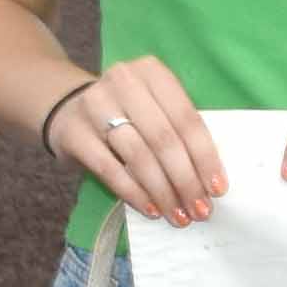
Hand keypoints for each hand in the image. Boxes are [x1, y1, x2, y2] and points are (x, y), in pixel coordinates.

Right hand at [40, 57, 225, 228]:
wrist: (67, 109)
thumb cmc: (127, 113)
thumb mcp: (154, 107)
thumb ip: (178, 131)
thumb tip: (209, 180)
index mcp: (152, 71)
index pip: (187, 119)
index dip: (205, 157)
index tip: (218, 189)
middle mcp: (123, 81)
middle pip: (164, 139)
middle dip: (186, 180)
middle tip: (200, 209)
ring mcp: (94, 105)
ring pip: (138, 155)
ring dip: (163, 191)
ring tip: (178, 215)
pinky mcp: (73, 132)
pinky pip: (109, 169)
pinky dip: (133, 192)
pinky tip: (150, 209)